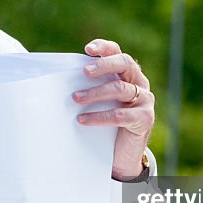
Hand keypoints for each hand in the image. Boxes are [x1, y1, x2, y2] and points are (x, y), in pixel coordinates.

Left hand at [73, 38, 154, 179]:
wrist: (122, 155)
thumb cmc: (107, 123)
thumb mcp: (98, 102)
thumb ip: (88, 88)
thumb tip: (57, 81)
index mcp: (127, 73)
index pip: (117, 52)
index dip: (104, 47)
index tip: (88, 49)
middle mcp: (139, 82)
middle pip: (125, 64)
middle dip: (104, 65)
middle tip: (85, 71)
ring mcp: (144, 100)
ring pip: (121, 88)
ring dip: (96, 93)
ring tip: (76, 98)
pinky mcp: (144, 118)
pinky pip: (121, 114)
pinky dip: (100, 116)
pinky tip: (83, 120)